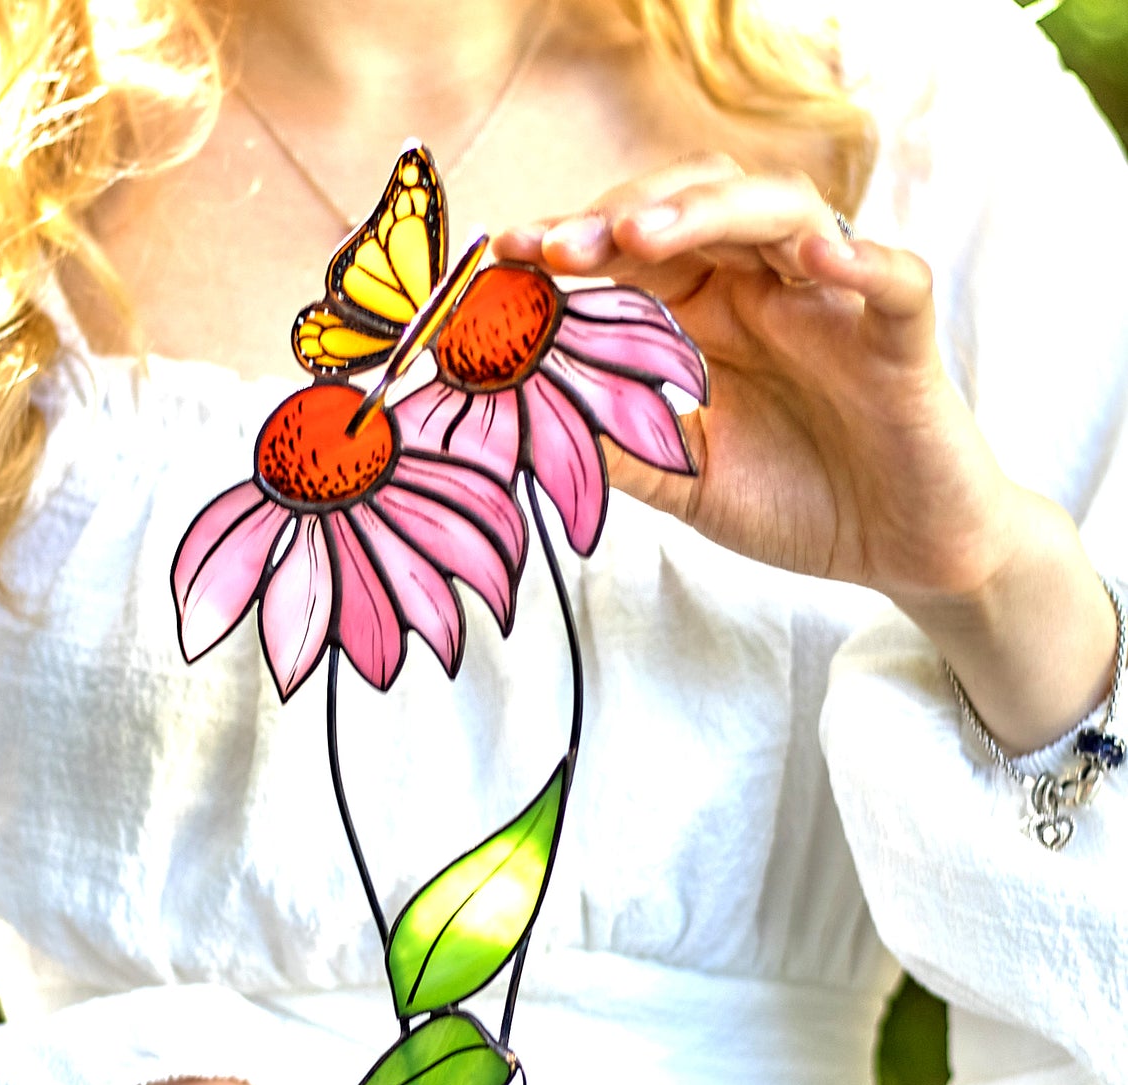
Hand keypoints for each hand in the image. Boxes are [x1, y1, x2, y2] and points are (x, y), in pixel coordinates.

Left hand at [496, 153, 1115, 751]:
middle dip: (623, 216)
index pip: (638, 252)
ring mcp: (836, 305)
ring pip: (782, 213)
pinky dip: (861, 260)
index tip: (507, 254)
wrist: (898, 550)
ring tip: (639, 234)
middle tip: (559, 249)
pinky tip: (812, 257)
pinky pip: (895, 281)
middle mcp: (768, 291)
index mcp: (711, 315)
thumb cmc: (799, 503)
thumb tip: (528, 422)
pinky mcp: (903, 340)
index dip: (575, 244)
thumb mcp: (685, 478)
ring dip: (708, 212)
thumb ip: (618, 447)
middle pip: (698, 207)